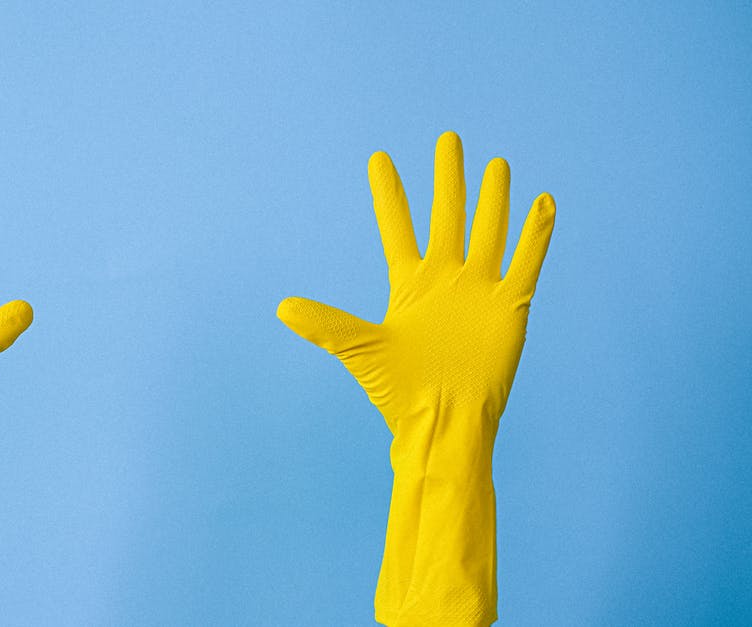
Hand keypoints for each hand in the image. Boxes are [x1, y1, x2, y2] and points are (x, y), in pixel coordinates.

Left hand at [278, 131, 554, 426]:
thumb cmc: (399, 392)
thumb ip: (325, 324)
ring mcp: (479, 291)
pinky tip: (543, 202)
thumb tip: (281, 307)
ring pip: (488, 231)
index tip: (378, 158)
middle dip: (448, 180)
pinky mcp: (510, 306)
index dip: (389, 194)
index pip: (397, 227)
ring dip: (493, 199)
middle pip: (448, 217)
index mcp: (409, 284)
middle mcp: (445, 280)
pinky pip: (526, 262)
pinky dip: (536, 234)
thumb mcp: (359, 349)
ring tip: (497, 164)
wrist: (444, 422)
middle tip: (447, 139)